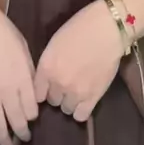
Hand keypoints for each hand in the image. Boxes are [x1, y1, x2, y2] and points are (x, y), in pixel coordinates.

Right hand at [0, 0, 38, 144]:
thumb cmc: (3, 32)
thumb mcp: (24, 49)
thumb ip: (29, 72)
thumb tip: (32, 88)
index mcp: (23, 79)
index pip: (32, 109)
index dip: (33, 116)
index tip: (33, 117)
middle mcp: (8, 92)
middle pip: (18, 120)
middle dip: (23, 132)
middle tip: (25, 139)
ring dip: (5, 140)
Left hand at [34, 0, 123, 121]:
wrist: (106, 29)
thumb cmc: (80, 28)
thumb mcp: (55, 43)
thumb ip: (48, 64)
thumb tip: (46, 78)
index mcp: (46, 67)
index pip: (37, 92)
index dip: (43, 90)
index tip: (48, 87)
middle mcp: (58, 83)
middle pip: (52, 101)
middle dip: (57, 93)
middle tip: (66, 83)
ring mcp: (75, 92)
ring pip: (66, 109)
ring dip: (70, 101)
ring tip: (77, 90)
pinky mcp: (93, 97)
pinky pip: (81, 116)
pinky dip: (81, 111)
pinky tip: (84, 101)